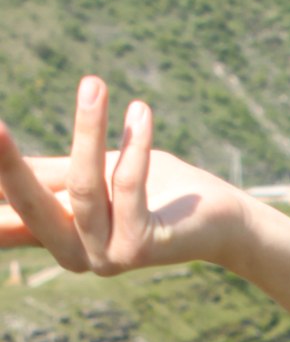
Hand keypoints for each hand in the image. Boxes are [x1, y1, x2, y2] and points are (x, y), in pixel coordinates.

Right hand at [0, 76, 245, 275]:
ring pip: (84, 189)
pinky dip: (136, 147)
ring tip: (94, 84)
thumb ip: (45, 171)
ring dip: (88, 130)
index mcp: (54, 236)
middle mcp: (73, 255)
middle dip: (7, 163)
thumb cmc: (152, 191)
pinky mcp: (141, 249)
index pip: (7, 213)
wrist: (217, 220)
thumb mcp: (90, 175)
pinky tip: (140, 111)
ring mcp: (106, 257)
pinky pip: (130, 189)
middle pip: (30, 204)